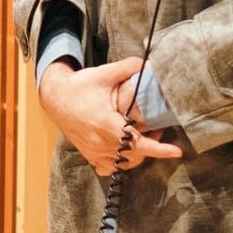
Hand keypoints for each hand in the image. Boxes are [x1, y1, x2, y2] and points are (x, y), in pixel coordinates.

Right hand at [38, 55, 182, 176]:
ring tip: (144, 136)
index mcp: (106, 124)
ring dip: (138, 153)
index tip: (176, 152)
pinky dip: (121, 162)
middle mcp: (100, 142)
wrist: (55, 97)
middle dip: (151, 145)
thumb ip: (129, 67)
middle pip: (134, 154)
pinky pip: (110, 167)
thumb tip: (151, 64)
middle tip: (158, 129)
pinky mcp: (89, 155)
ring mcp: (94, 151)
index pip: (137, 143)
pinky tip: (124, 149)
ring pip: (124, 163)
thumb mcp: (104, 73)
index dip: (159, 149)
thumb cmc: (80, 86)